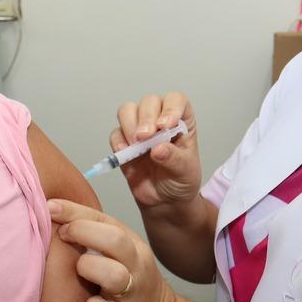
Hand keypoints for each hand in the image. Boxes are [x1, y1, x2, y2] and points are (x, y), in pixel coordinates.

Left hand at [48, 198, 177, 301]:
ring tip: (79, 273)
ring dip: (88, 269)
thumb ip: (93, 234)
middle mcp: (136, 264)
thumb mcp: (118, 252)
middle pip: (114, 240)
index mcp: (132, 243)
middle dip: (82, 232)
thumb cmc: (126, 281)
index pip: (103, 218)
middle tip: (61, 235)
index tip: (49, 208)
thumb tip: (51, 212)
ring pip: (113, 275)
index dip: (74, 211)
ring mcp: (132, 293)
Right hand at [113, 92, 201, 209]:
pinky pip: (115, 133)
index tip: (165, 125)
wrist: (164, 201)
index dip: (170, 108)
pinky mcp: (124, 142)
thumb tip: (159, 149)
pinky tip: (125, 154)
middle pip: (149, 102)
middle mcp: (159, 119)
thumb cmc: (181, 180)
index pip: (176, 100)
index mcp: (182, 120)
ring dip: (129, 125)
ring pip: (128, 111)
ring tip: (137, 145)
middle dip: (146, 118)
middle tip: (146, 137)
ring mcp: (140, 129)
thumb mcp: (186, 171)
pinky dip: (118, 142)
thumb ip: (174, 159)